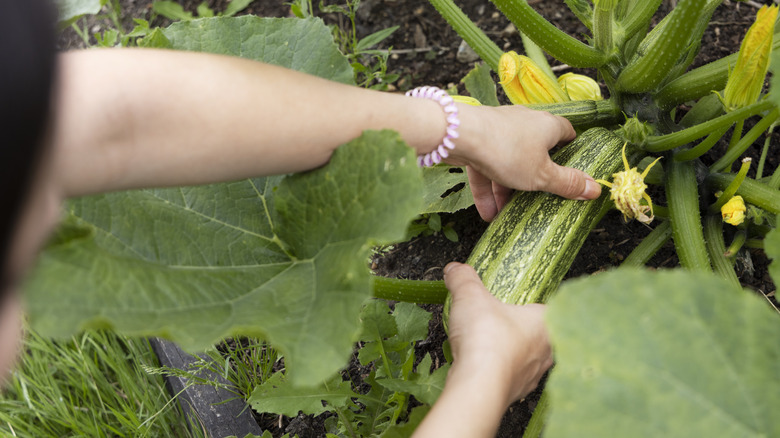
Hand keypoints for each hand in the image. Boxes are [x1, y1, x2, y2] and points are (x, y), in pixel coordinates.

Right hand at [443, 261, 552, 403]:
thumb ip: (463, 279)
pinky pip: (510, 377)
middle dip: (523, 329)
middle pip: (542, 336)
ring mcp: (533, 375)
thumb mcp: (470, 296)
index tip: (524, 302)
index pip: (553, 309)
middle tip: (504, 321)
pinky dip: (498, 371)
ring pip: (527, 359)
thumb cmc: (486, 339)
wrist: (478, 385)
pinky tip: (482, 365)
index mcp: (546, 323)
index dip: (537, 304)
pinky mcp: (516, 392)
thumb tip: (455, 269)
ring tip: (490, 344)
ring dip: (511, 352)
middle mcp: (546, 351)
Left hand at [448, 104, 601, 220]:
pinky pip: (486, 167)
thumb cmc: (508, 150)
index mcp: (547, 125)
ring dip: (507, 189)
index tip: (571, 169)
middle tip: (536, 200)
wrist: (460, 135)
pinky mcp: (477, 140)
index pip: (566, 133)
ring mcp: (498, 130)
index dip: (571, 150)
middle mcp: (524, 123)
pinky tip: (487, 213)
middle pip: (535, 152)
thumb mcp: (542, 174)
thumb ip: (567, 183)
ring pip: (508, 163)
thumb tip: (596, 189)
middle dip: (533, 178)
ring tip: (506, 214)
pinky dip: (487, 188)